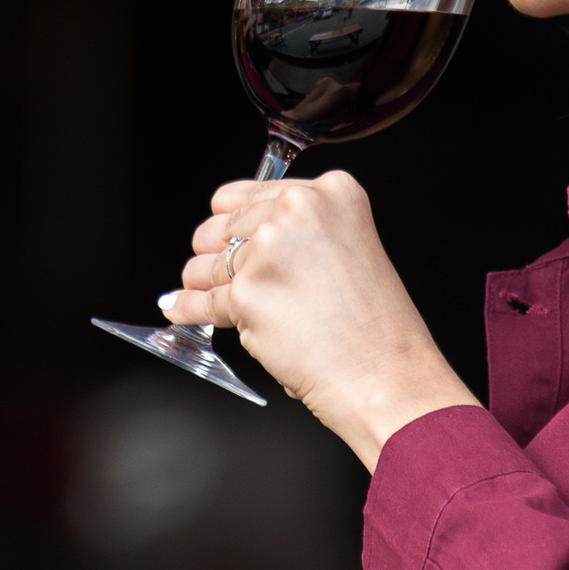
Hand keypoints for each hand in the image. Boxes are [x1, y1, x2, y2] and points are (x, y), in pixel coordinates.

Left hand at [164, 171, 477, 468]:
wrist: (387, 378)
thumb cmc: (377, 329)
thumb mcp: (351, 249)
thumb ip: (301, 232)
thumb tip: (244, 235)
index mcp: (331, 191)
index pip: (249, 192)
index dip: (234, 220)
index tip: (227, 231)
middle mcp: (297, 210)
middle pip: (223, 225)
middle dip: (217, 252)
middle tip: (221, 273)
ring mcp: (269, 249)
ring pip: (209, 263)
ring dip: (200, 280)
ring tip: (201, 292)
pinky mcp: (248, 292)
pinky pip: (204, 302)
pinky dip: (190, 309)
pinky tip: (181, 308)